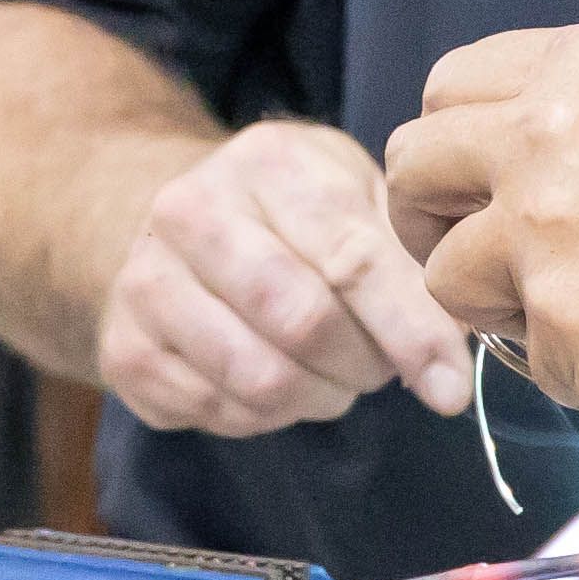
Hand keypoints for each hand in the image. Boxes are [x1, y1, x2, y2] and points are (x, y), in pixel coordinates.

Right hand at [99, 120, 471, 435]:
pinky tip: (279, 379)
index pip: (352, 258)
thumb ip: (410, 264)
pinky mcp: (124, 351)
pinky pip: (221, 413)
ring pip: (260, 379)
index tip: (450, 386)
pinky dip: (269, 416)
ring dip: (320, 395)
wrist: (182, 224)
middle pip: (302, 322)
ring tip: (333, 373)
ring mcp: (145, 281)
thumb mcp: (359, 203)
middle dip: (364, 364)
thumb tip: (454, 354)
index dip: (411, 332)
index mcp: (270, 163)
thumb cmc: (296, 216)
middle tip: (380, 366)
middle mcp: (192, 210)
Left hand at [385, 23, 578, 438]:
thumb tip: (515, 143)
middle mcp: (546, 131)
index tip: (465, 182)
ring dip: (484, 298)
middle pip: (412, 163)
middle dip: (425, 214)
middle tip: (459, 251)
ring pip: (439, 269)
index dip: (450, 143)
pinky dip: (552, 357)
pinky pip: (511, 348)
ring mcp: (541, 227)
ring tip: (569, 310)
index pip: (450, 86)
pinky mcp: (554, 319)